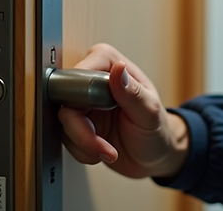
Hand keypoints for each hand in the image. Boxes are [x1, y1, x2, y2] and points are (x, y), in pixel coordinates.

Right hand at [58, 43, 188, 178]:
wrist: (155, 158)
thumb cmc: (158, 130)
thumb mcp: (150, 112)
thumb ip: (132, 91)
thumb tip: (118, 67)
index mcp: (111, 65)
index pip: (80, 72)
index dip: (83, 96)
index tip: (97, 113)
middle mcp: (93, 81)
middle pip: (67, 100)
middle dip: (81, 130)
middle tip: (101, 145)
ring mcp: (84, 104)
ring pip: (64, 122)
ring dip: (84, 144)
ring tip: (108, 151)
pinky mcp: (78, 124)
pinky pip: (66, 138)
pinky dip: (82, 151)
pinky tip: (101, 152)